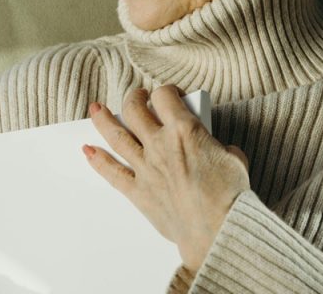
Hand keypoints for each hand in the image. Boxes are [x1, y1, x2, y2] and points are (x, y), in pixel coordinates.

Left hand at [83, 86, 250, 272]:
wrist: (217, 230)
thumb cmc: (230, 197)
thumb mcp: (235, 159)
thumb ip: (221, 148)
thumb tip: (220, 151)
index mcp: (184, 131)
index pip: (165, 96)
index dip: (167, 91)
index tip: (171, 96)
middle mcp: (160, 144)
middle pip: (135, 110)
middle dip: (134, 98)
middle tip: (137, 97)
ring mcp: (146, 168)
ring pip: (116, 136)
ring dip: (103, 120)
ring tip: (96, 109)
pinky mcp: (139, 192)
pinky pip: (111, 173)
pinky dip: (97, 160)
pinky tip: (88, 151)